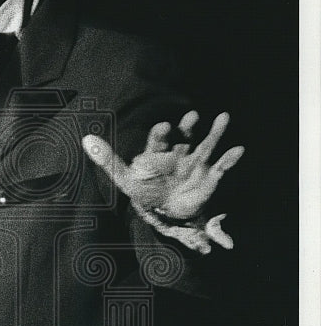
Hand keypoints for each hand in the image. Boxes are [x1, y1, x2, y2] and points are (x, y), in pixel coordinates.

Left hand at [82, 111, 244, 252]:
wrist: (166, 210)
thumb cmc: (145, 189)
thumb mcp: (124, 177)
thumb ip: (106, 158)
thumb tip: (85, 138)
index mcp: (158, 151)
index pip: (158, 140)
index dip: (160, 134)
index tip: (163, 126)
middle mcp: (179, 152)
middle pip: (184, 136)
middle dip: (188, 126)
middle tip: (192, 116)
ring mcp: (196, 162)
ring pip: (207, 144)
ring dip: (216, 132)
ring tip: (225, 117)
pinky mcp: (210, 176)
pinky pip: (222, 165)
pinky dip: (231, 158)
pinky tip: (239, 149)